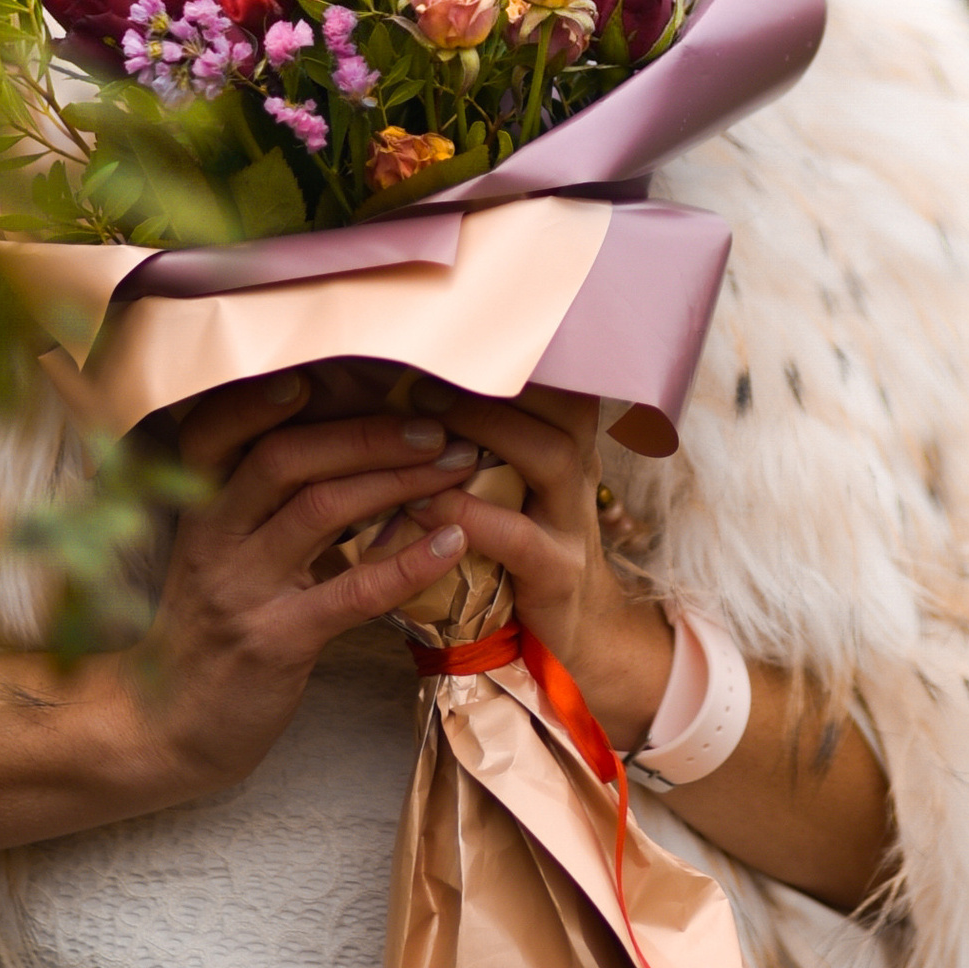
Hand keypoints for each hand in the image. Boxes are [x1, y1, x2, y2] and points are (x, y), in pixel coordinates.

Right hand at [0, 368, 485, 873]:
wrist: (166, 732)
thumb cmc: (211, 633)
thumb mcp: (223, 558)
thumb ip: (267, 507)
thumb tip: (353, 448)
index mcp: (197, 512)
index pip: (216, 432)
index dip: (265, 397)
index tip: (325, 371)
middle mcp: (213, 540)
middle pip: (285, 457)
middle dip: (365, 432)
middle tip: (433, 426)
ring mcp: (241, 591)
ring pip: (319, 510)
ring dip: (395, 481)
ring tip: (454, 467)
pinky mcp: (275, 643)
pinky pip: (349, 593)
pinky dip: (406, 561)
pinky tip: (452, 541)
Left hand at [404, 382, 674, 749]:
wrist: (572, 637)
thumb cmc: (515, 548)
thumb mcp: (502, 487)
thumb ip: (468, 441)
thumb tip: (390, 385)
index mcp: (562, 442)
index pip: (552, 376)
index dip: (509, 350)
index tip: (445, 330)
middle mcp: (577, 471)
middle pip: (560, 401)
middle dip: (494, 382)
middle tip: (422, 375)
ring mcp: (573, 522)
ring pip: (549, 455)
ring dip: (486, 433)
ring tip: (423, 431)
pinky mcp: (558, 574)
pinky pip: (520, 537)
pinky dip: (471, 516)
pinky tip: (423, 506)